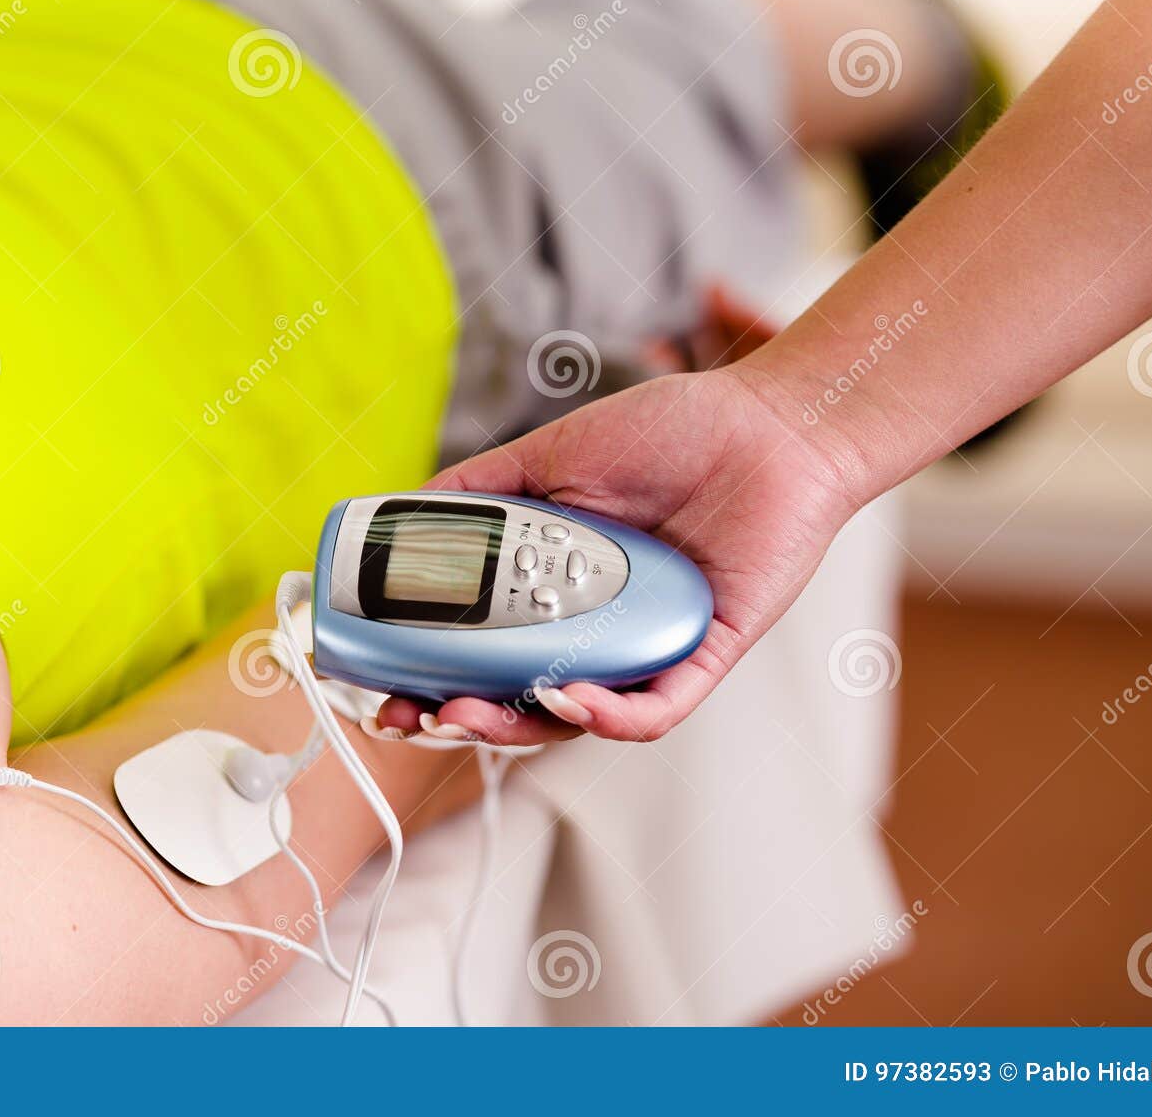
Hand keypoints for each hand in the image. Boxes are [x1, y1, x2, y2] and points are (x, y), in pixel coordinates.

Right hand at [375, 364, 863, 745]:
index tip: (380, 686)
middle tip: (415, 716)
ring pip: (576, 719)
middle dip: (459, 719)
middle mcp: (597, 629)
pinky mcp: (701, 659)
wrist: (771, 424)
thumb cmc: (672, 434)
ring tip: (470, 714)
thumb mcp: (551, 455)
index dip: (428, 676)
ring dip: (518, 727)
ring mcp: (645, 649)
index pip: (482, 650)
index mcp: (556, 590)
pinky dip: (607, 716)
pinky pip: (652, 711)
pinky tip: (566, 701)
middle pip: (517, 699)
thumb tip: (399, 514)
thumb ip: (479, 489)